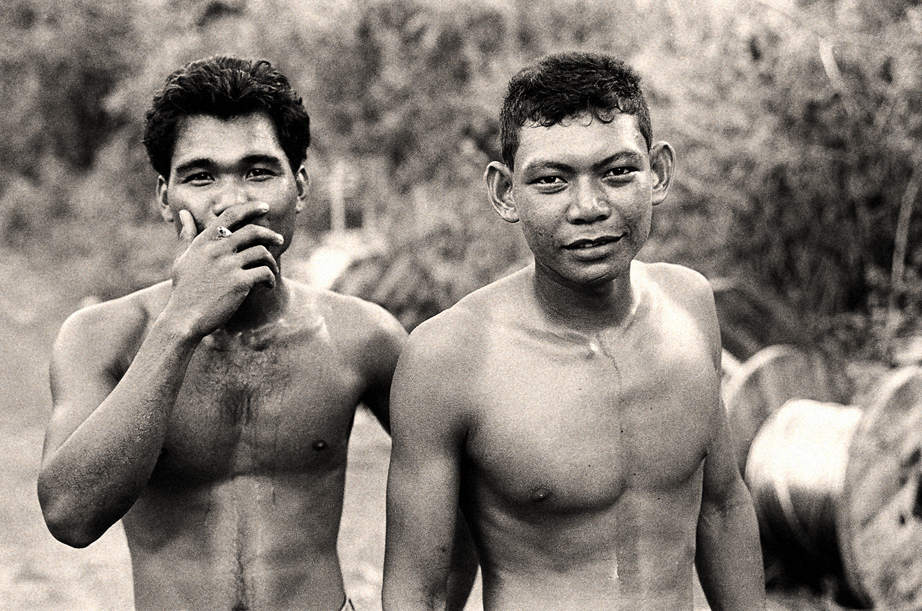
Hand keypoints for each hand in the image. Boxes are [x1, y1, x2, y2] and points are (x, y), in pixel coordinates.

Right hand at [163, 202, 284, 337]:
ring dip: (272, 261)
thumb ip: (187, 235)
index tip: (265, 207)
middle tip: (280, 239)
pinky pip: (264, 272)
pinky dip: (271, 278)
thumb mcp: (182, 258)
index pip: (230, 215)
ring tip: (273, 269)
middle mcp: (216, 250)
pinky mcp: (239, 283)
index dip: (250, 208)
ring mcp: (228, 266)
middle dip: (270, 234)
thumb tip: (184, 213)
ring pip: (262, 252)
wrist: (184, 318)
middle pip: (252, 231)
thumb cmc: (184, 289)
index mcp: (204, 242)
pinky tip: (269, 285)